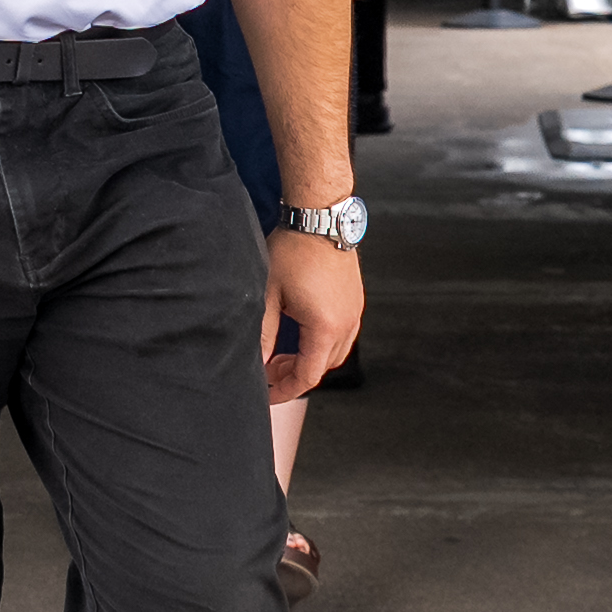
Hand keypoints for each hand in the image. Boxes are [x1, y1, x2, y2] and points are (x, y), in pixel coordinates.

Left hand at [261, 232, 363, 402]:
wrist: (319, 217)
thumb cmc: (293, 250)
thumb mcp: (268, 295)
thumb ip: (263, 333)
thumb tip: (256, 361)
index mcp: (324, 327)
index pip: (307, 376)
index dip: (285, 390)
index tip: (269, 394)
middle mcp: (346, 324)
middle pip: (322, 368)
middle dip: (295, 374)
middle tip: (269, 369)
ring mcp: (354, 312)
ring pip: (334, 353)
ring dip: (309, 358)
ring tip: (283, 351)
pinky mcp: (354, 300)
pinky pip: (342, 334)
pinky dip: (322, 342)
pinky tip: (301, 331)